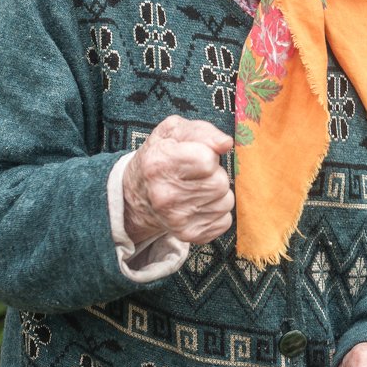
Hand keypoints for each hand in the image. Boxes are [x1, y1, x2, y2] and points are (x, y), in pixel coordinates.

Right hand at [123, 116, 233, 244]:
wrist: (140, 193)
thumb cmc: (162, 156)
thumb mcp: (174, 131)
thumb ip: (202, 131)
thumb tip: (226, 143)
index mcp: (159, 163)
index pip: (207, 159)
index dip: (207, 154)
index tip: (195, 155)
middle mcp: (165, 195)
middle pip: (220, 183)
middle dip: (214, 175)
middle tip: (197, 174)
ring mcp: (176, 219)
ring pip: (226, 202)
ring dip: (217, 194)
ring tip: (197, 189)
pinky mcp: (188, 235)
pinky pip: (225, 221)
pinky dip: (217, 212)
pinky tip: (198, 205)